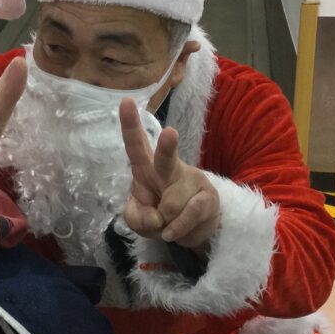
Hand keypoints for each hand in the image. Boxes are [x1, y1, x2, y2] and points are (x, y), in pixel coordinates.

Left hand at [119, 98, 220, 250]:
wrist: (192, 229)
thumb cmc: (160, 215)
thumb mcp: (139, 220)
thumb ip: (137, 217)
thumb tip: (156, 217)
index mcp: (147, 167)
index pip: (136, 144)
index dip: (130, 125)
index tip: (125, 101)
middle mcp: (169, 168)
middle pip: (166, 158)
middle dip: (167, 147)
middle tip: (170, 133)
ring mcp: (191, 180)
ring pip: (173, 203)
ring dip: (165, 221)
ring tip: (167, 222)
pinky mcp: (208, 196)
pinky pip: (189, 215)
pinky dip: (178, 229)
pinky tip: (173, 232)